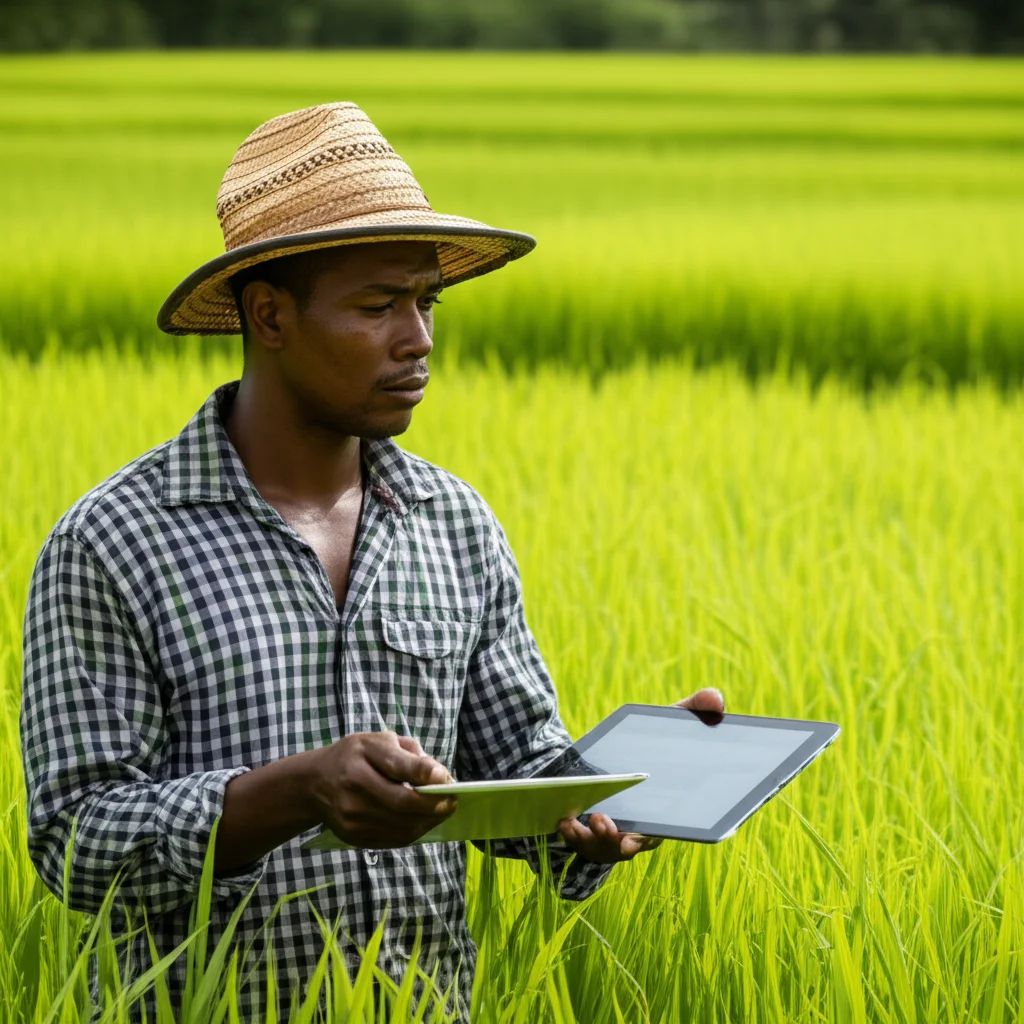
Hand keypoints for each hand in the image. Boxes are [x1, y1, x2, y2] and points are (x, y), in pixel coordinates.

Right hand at [307, 731, 455, 848]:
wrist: (315, 783)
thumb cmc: (355, 756)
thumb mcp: (378, 740)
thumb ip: (409, 752)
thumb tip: (438, 773)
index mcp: (362, 754)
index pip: (398, 766)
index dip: (426, 773)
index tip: (446, 777)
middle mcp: (354, 785)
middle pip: (403, 802)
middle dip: (434, 805)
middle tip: (452, 802)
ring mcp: (352, 814)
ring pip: (400, 825)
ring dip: (428, 821)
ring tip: (442, 812)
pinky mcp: (353, 835)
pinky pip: (392, 839)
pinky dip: (413, 832)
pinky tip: (422, 822)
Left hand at [556, 687, 726, 864]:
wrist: (609, 759)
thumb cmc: (650, 747)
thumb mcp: (669, 725)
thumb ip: (694, 710)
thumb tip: (717, 700)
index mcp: (665, 811)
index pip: (668, 828)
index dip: (660, 834)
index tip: (645, 837)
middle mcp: (640, 829)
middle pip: (636, 843)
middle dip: (629, 842)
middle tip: (620, 834)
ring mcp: (614, 835)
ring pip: (608, 847)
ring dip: (600, 838)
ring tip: (595, 819)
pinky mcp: (590, 834)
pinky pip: (583, 842)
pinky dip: (575, 834)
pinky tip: (566, 821)